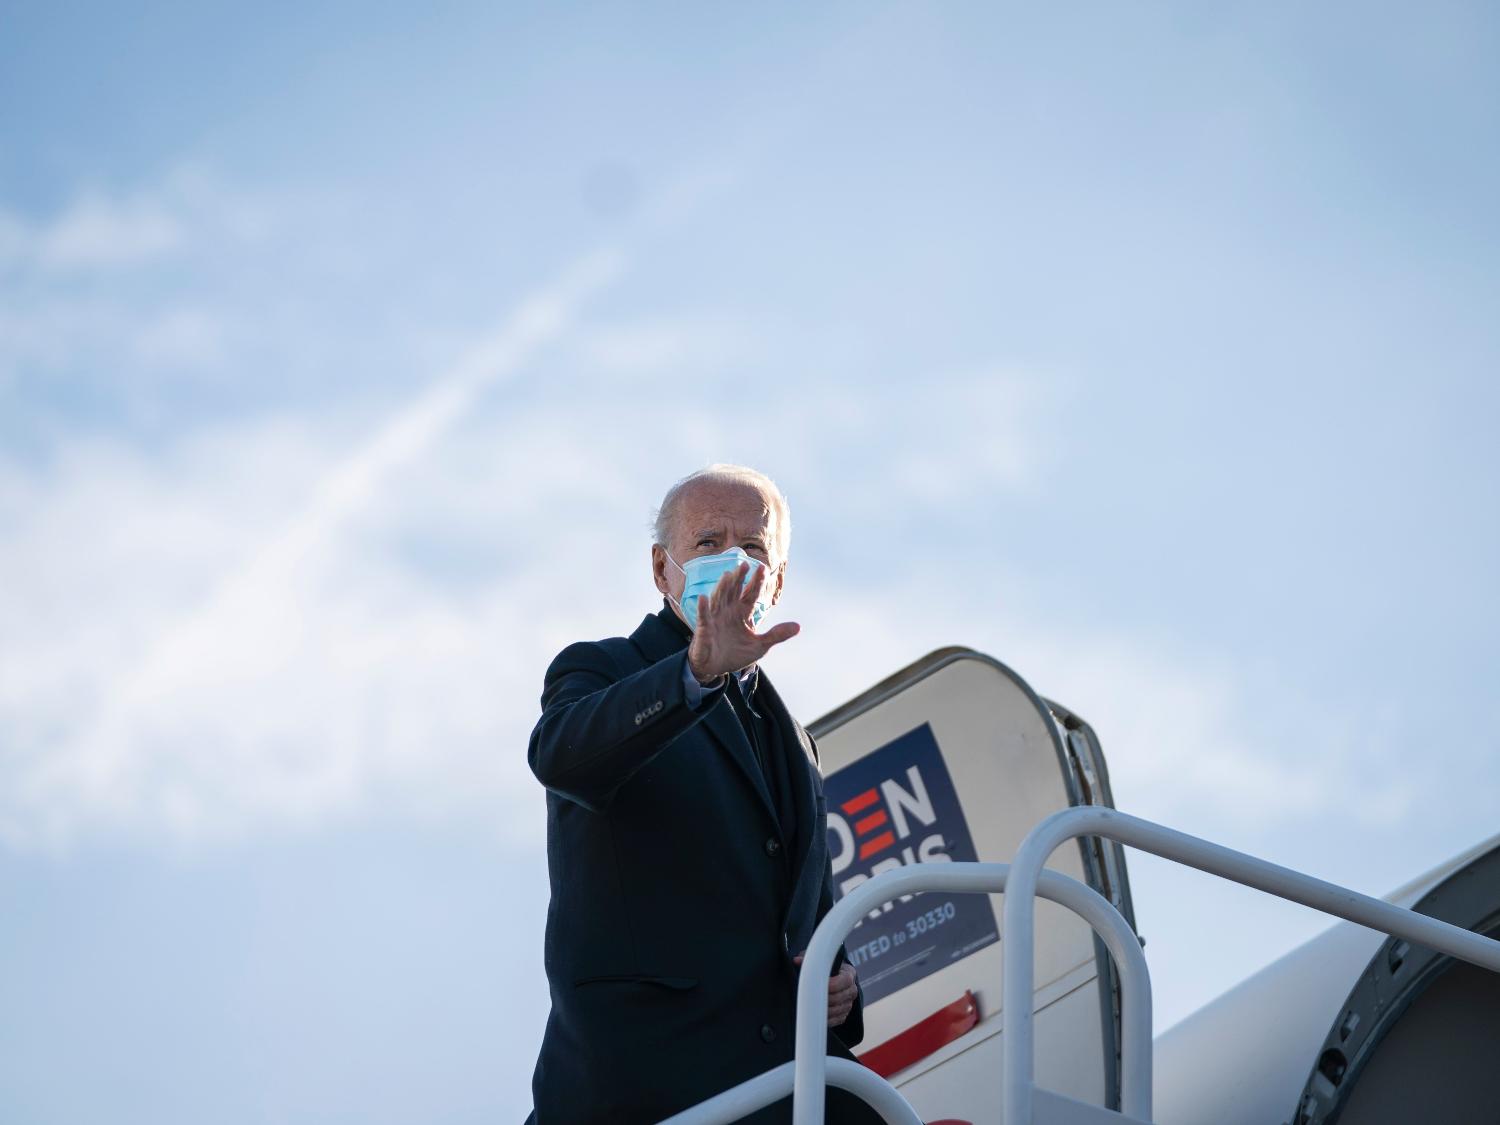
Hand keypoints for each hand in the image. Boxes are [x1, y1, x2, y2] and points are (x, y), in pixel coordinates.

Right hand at [686, 562, 798, 682]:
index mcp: (743, 613)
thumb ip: (777, 635)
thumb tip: (798, 627)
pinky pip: (703, 617)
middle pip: (734, 591)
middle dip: (739, 579)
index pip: (751, 594)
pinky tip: (703, 598)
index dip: (756, 582)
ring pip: (719, 599)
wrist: (715, 668)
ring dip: (722, 588)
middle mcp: (729, 611)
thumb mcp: (760, 646)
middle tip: (745, 564)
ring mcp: (715, 618)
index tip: (763, 568)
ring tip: (728, 575)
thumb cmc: (736, 654)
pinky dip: (703, 608)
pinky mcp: (704, 629)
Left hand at [793, 953, 858, 1027]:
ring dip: (823, 1010)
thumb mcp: (819, 961)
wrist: (831, 979)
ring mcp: (849, 1003)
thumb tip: (796, 961)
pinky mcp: (844, 1014)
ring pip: (837, 1010)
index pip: (845, 980)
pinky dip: (826, 1019)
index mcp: (849, 974)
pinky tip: (816, 1016)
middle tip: (809, 999)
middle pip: (839, 997)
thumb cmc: (824, 968)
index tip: (819, 986)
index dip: (832, 984)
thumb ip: (810, 960)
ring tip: (810, 1007)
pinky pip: (837, 1019)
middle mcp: (852, 989)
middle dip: (823, 999)